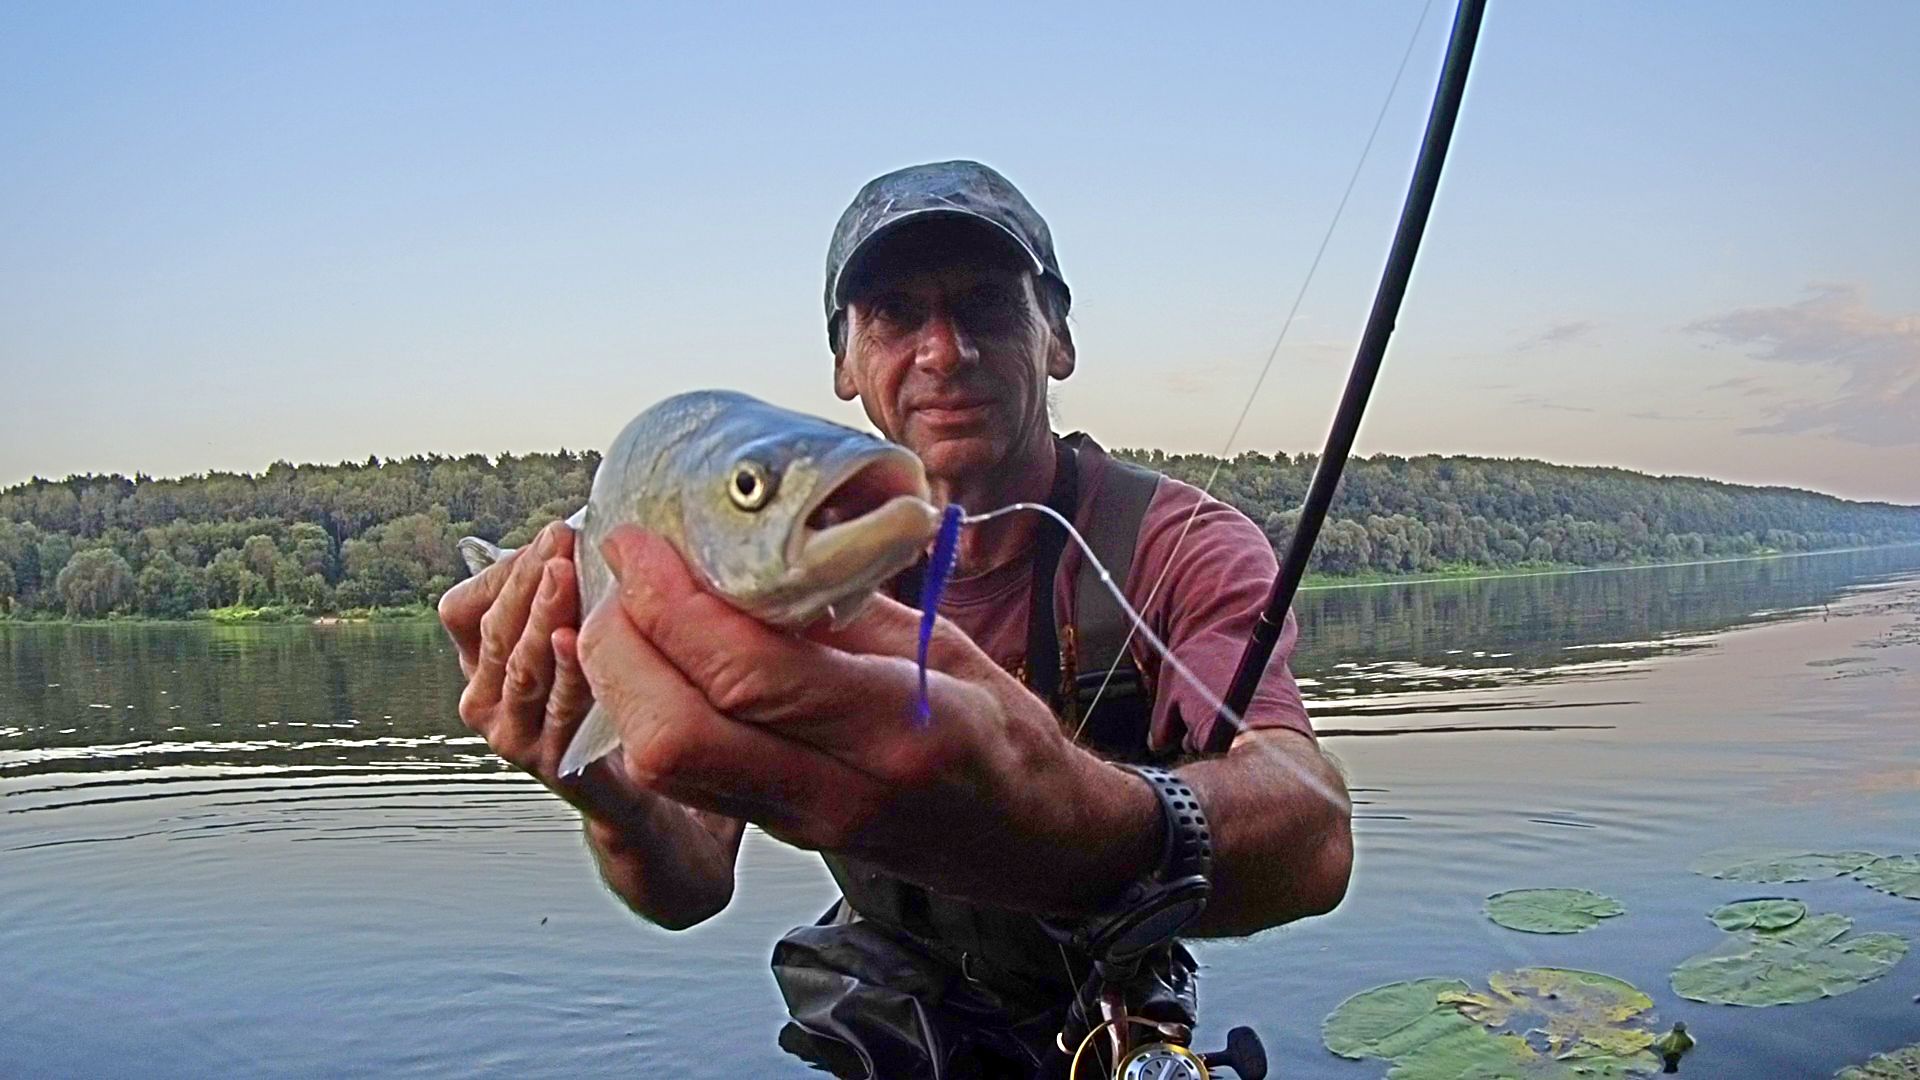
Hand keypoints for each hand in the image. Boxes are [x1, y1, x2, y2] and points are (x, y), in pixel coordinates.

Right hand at [439, 521, 609, 808]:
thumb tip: (578, 528)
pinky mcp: (548, 759)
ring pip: (520, 665)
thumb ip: (561, 588)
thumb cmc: (597, 687)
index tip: (555, 535)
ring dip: (543, 613)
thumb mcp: (570, 631)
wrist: (625, 778)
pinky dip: (568, 669)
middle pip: (495, 630)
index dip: (509, 571)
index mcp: (477, 659)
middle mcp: (481, 698)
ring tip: (565, 572)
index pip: (466, 608)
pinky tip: (580, 638)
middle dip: (529, 579)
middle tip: (561, 538)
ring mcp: (510, 732)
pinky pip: (557, 706)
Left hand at [575, 525, 1157, 915]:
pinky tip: (652, 663)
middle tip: (619, 577)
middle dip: (620, 648)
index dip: (672, 601)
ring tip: (626, 612)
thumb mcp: (947, 648)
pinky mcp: (781, 833)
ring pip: (666, 768)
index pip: (750, 671)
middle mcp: (840, 787)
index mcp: (898, 726)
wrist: (1036, 841)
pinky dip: (647, 713)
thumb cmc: (1004, 732)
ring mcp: (805, 822)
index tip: (640, 541)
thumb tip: (751, 547)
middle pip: (676, 735)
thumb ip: (846, 609)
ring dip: (621, 683)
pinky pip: (686, 778)